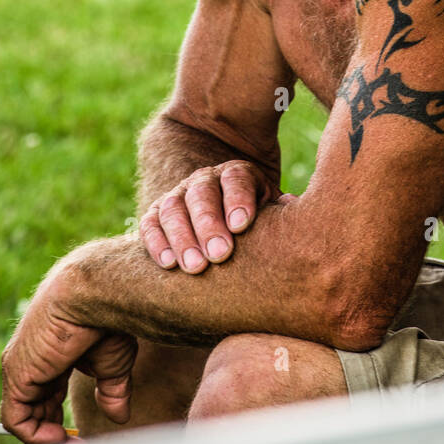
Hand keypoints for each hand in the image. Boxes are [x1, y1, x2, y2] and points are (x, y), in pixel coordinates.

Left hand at [0, 273, 136, 443]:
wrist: (96, 295)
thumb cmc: (106, 319)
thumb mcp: (112, 364)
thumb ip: (111, 390)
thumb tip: (119, 415)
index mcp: (51, 357)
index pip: (46, 400)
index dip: (61, 424)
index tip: (83, 442)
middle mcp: (31, 364)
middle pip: (34, 414)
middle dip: (55, 440)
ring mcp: (21, 369)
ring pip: (24, 421)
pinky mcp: (17, 374)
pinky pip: (17, 421)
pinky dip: (36, 437)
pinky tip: (60, 439)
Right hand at [140, 160, 294, 272]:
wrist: (227, 220)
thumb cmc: (257, 224)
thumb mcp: (272, 212)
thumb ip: (281, 212)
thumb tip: (292, 207)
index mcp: (237, 175)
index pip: (236, 179)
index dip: (238, 199)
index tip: (242, 225)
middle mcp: (204, 181)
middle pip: (202, 194)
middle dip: (209, 223)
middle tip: (220, 254)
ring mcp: (178, 196)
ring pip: (173, 208)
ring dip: (182, 237)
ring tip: (194, 267)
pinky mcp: (156, 215)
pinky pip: (150, 224)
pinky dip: (156, 243)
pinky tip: (168, 265)